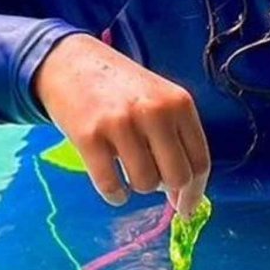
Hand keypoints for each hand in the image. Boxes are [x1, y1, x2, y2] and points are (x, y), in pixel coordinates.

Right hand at [33, 34, 209, 214]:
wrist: (69, 62)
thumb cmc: (120, 89)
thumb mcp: (158, 101)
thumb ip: (176, 140)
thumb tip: (184, 196)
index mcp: (179, 103)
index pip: (200, 161)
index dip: (195, 192)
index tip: (186, 206)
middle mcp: (154, 111)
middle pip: (177, 177)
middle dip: (167, 190)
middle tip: (153, 182)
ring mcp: (121, 123)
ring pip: (145, 184)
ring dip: (138, 187)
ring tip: (128, 169)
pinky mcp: (89, 137)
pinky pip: (112, 187)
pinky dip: (115, 195)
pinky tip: (113, 185)